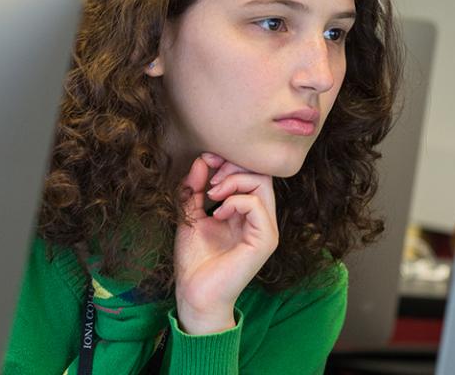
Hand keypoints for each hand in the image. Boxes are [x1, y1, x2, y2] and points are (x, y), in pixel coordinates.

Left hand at [173, 153, 278, 334]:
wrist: (195, 293)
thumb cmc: (194, 260)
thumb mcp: (190, 215)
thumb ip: (194, 189)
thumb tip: (201, 160)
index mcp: (245, 212)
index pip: (250, 173)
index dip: (228, 160)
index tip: (206, 161)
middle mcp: (259, 218)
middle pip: (260, 173)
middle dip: (232, 167)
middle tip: (210, 180)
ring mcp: (265, 229)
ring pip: (262, 184)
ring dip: (232, 181)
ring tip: (212, 195)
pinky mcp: (264, 241)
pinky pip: (257, 205)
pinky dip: (235, 201)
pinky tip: (217, 213)